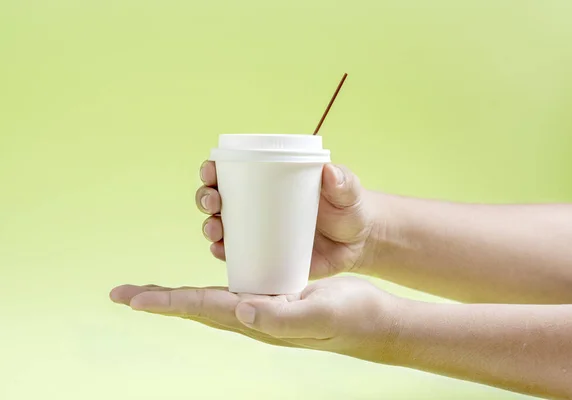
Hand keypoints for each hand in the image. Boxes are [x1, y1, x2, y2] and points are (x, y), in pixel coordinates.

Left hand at [110, 276, 407, 363]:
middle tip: (121, 294)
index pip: (202, 309)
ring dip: (175, 294)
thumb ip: (282, 316)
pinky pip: (229, 289)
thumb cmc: (349, 316)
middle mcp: (251, 316)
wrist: (371, 320)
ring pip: (207, 300)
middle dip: (158, 300)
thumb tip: (240, 310)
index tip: (131, 299)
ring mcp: (259, 307)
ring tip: (147, 291)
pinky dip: (205, 284)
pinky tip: (201, 278)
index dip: (166, 302)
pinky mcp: (271, 294)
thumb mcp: (319, 312)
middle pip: (194, 307)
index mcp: (256, 320)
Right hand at [196, 161, 377, 277]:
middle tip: (213, 202)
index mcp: (269, 182)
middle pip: (218, 199)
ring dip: (209, 227)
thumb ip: (343, 182)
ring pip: (221, 227)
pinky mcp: (265, 257)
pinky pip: (236, 256)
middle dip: (205, 198)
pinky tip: (219, 253)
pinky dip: (223, 254)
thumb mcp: (348, 193)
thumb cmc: (350, 209)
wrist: (359, 244)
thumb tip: (329, 171)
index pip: (232, 171)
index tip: (211, 170)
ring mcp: (258, 233)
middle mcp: (256, 206)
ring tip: (215, 230)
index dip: (213, 169)